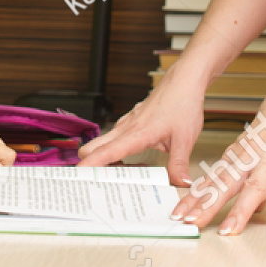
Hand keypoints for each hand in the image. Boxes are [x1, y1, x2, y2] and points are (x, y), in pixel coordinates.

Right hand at [76, 60, 209, 184]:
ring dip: (102, 158)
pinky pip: (113, 138)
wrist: (183, 83)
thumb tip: (181, 183)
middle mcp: (126, 128)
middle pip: (92, 147)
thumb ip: (179, 164)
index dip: (91, 164)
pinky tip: (129, 161)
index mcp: (137, 134)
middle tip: (97, 182)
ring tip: (118, 176)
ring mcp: (126, 124)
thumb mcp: (185, 140)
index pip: (108, 152)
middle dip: (89, 164)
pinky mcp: (129, 122)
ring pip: (101, 142)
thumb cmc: (182, 105)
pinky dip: (113, 151)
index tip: (80, 175)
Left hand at [170, 78, 265, 234]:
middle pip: (225, 185)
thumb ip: (254, 175)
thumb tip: (255, 206)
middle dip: (205, 205)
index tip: (179, 213)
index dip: (195, 197)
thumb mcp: (260, 145)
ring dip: (240, 211)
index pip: (212, 179)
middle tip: (189, 223)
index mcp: (240, 154)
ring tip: (228, 232)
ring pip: (254, 189)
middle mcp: (252, 159)